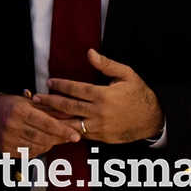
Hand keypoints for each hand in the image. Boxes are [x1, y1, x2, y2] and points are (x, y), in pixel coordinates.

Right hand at [0, 92, 80, 157]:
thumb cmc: (11, 106)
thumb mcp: (28, 102)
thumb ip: (50, 110)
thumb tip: (70, 116)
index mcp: (19, 110)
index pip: (47, 123)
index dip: (63, 130)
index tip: (75, 135)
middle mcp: (13, 125)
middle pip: (44, 137)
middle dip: (59, 138)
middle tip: (68, 136)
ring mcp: (9, 139)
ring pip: (38, 147)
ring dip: (49, 144)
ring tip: (52, 137)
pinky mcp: (6, 150)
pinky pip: (29, 154)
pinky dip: (38, 149)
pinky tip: (38, 142)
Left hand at [32, 49, 163, 144]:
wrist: (154, 119)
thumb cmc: (139, 94)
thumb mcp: (126, 75)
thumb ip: (106, 64)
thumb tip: (90, 52)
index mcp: (104, 96)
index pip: (75, 90)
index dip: (60, 86)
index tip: (49, 82)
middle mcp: (99, 113)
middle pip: (68, 107)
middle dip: (50, 102)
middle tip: (36, 98)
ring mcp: (100, 128)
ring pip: (71, 124)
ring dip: (55, 119)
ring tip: (40, 114)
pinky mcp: (102, 138)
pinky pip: (81, 135)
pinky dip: (67, 131)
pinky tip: (57, 127)